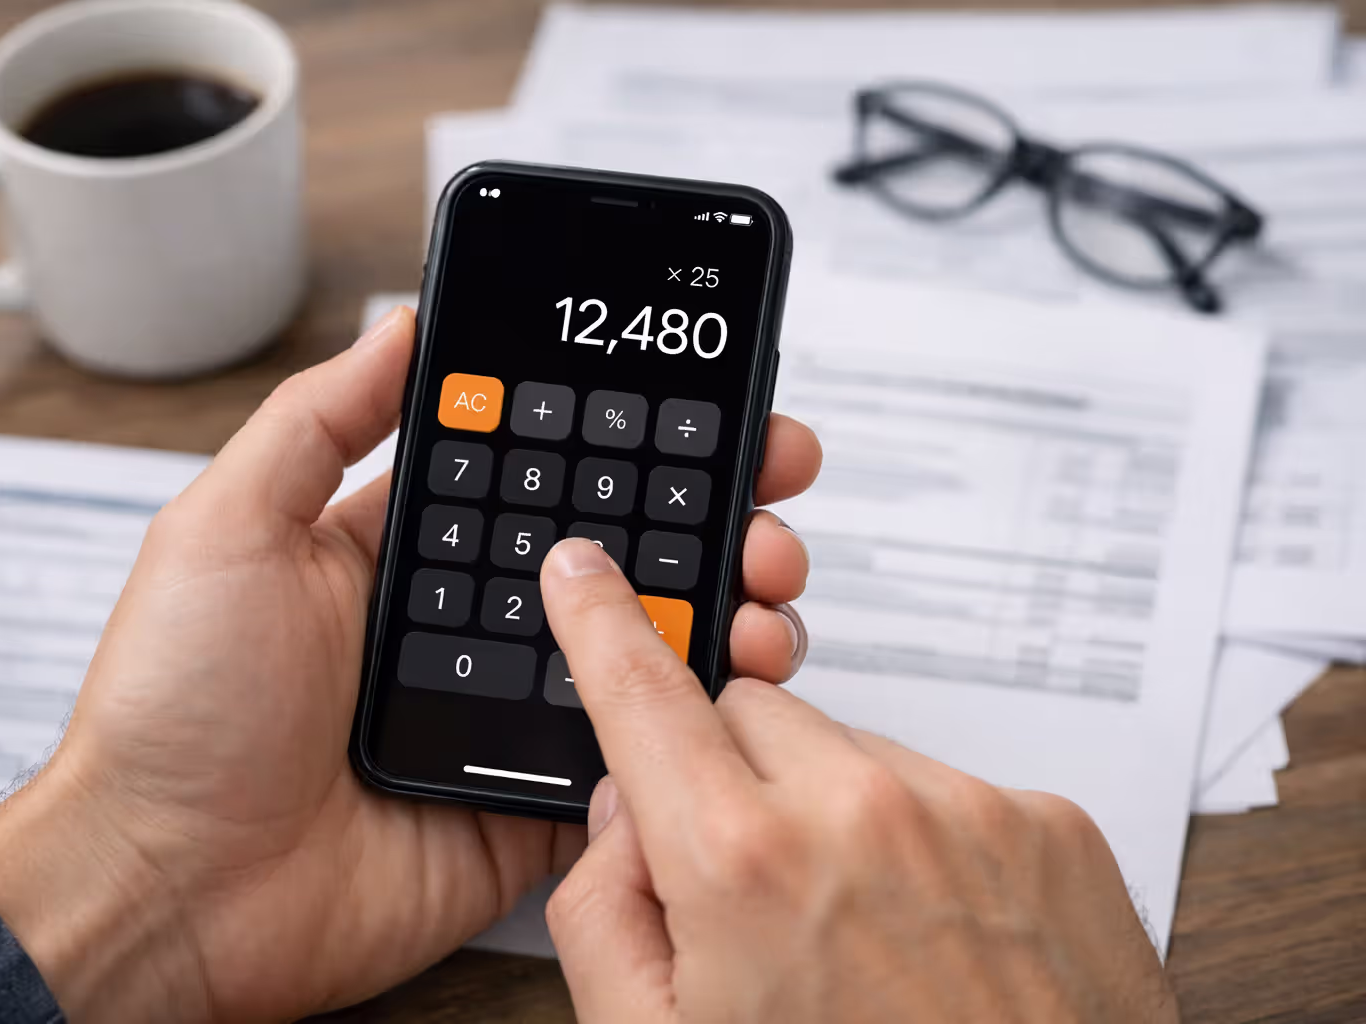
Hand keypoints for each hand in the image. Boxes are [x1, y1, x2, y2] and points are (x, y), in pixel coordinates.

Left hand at [0, 307, 822, 1021]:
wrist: (171, 891)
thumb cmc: (174, 709)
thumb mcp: (227, 529)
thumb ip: (319, 423)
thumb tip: (401, 325)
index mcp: (411, 552)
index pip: (542, 471)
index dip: (621, 430)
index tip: (697, 395)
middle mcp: (474, 624)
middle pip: (618, 550)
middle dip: (708, 505)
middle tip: (772, 475)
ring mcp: (511, 712)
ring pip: (647, 647)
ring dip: (725, 602)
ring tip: (769, 574)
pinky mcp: (535, 802)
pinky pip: (637, 754)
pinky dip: (698, 720)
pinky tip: (739, 675)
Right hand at [539, 539, 1178, 1023]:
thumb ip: (603, 914)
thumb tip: (625, 813)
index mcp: (745, 866)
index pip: (644, 696)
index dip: (601, 624)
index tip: (583, 571)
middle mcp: (861, 811)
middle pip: (746, 717)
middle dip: (727, 780)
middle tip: (752, 893)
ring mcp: (967, 809)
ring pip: (847, 752)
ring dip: (829, 813)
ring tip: (863, 938)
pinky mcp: (1049, 824)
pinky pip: (944, 789)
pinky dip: (921, 841)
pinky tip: (936, 938)